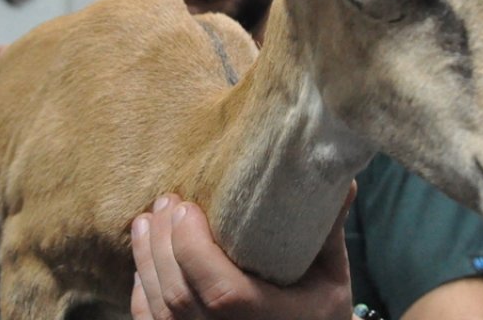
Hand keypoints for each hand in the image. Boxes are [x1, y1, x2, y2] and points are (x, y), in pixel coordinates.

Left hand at [130, 183, 357, 319]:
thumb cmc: (320, 313)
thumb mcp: (332, 275)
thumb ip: (328, 229)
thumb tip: (341, 176)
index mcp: (268, 319)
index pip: (220, 293)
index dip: (193, 249)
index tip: (187, 206)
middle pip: (179, 295)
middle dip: (164, 242)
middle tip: (167, 201)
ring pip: (159, 308)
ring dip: (146, 259)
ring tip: (147, 220)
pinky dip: (142, 290)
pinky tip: (143, 261)